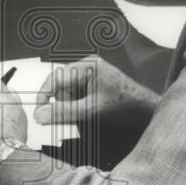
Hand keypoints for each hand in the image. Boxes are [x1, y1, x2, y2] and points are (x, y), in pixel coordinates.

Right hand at [34, 57, 158, 128]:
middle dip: (62, 103)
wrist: (147, 112)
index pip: (55, 78)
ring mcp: (93, 73)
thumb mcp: (90, 111)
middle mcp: (88, 66)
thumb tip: (40, 114)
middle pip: (61, 86)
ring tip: (85, 115)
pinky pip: (78, 94)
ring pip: (68, 91)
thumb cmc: (125, 106)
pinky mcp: (96, 83)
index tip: (38, 113)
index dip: (43, 96)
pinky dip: (78, 105)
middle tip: (70, 118)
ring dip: (71, 106)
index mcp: (86, 66)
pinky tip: (89, 112)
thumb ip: (64, 113)